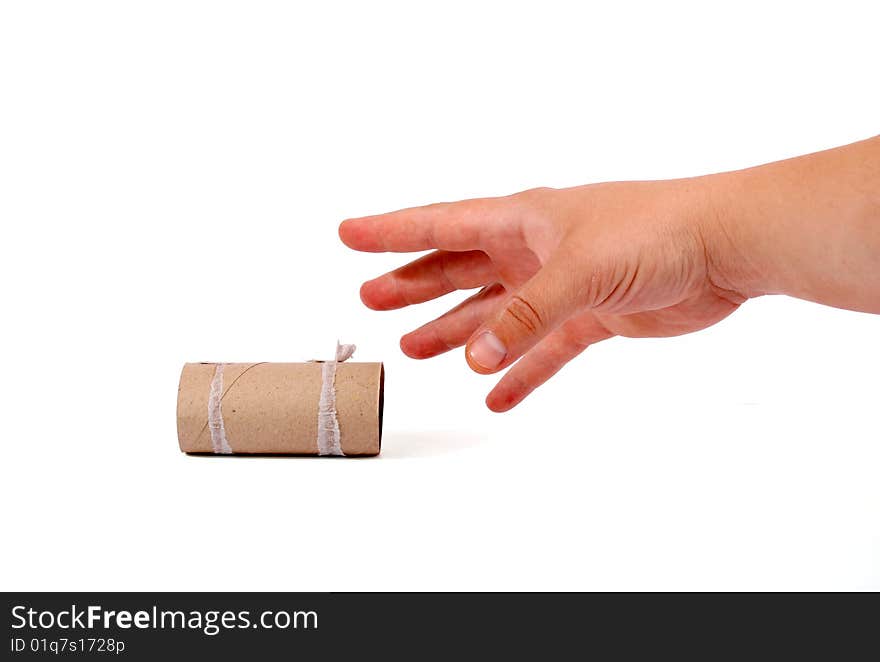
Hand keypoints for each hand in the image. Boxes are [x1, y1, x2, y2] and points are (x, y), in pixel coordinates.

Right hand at [339, 177, 745, 410]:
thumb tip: (477, 359)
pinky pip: (542, 350)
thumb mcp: (577, 270)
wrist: (721, 247)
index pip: (441, 225)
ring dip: (455, 330)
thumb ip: (525, 316)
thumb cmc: (654, 232)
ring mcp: (560, 284)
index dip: (391, 231)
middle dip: (413, 284)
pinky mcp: (590, 317)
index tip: (348, 234)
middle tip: (371, 299)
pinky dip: (519, 372)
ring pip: (494, 312)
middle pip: (458, 268)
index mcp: (522, 220)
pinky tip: (496, 395)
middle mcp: (534, 249)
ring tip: (414, 348)